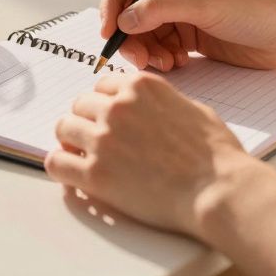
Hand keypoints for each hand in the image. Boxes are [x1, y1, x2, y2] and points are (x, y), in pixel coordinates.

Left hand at [45, 72, 261, 236]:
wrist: (217, 190)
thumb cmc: (216, 155)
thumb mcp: (193, 109)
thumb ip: (163, 102)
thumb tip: (152, 107)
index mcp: (140, 86)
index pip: (102, 85)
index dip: (104, 103)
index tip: (106, 117)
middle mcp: (117, 107)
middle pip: (79, 105)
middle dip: (86, 120)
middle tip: (94, 139)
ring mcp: (103, 139)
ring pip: (63, 128)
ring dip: (70, 141)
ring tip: (81, 156)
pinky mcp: (95, 174)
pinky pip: (57, 163)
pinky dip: (60, 167)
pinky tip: (71, 174)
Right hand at [100, 0, 275, 71]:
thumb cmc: (257, 7)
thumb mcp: (205, 4)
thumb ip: (160, 9)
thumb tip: (124, 19)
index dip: (111, 3)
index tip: (110, 30)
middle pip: (128, 9)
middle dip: (128, 34)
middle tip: (137, 57)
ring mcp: (179, 12)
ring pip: (141, 32)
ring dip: (145, 50)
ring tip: (164, 63)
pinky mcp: (187, 35)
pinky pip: (158, 47)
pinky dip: (160, 58)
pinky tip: (177, 63)